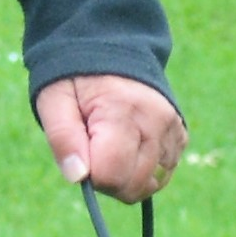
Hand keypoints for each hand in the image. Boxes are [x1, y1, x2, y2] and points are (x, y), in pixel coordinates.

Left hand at [35, 73, 187, 201]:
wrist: (112, 50)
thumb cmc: (77, 79)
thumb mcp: (55, 101)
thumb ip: (63, 138)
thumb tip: (78, 177)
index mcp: (122, 111)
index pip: (110, 174)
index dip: (89, 174)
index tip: (81, 152)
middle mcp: (155, 121)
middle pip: (132, 186)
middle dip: (106, 180)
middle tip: (93, 151)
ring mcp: (172, 130)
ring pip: (149, 185)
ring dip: (125, 179)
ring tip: (110, 148)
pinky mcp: (180, 136)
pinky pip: (162, 175)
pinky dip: (142, 172)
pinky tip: (128, 149)